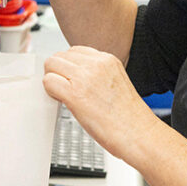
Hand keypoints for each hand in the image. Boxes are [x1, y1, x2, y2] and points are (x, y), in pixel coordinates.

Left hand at [43, 46, 157, 159]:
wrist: (138, 134)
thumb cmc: (128, 118)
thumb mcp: (115, 83)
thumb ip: (96, 74)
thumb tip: (73, 76)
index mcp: (108, 59)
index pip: (74, 51)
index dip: (69, 67)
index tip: (72, 81)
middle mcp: (96, 64)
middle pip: (60, 56)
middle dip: (58, 73)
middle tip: (66, 90)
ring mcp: (85, 77)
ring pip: (51, 65)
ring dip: (53, 81)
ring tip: (66, 97)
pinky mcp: (75, 94)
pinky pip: (48, 82)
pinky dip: (51, 92)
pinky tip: (64, 103)